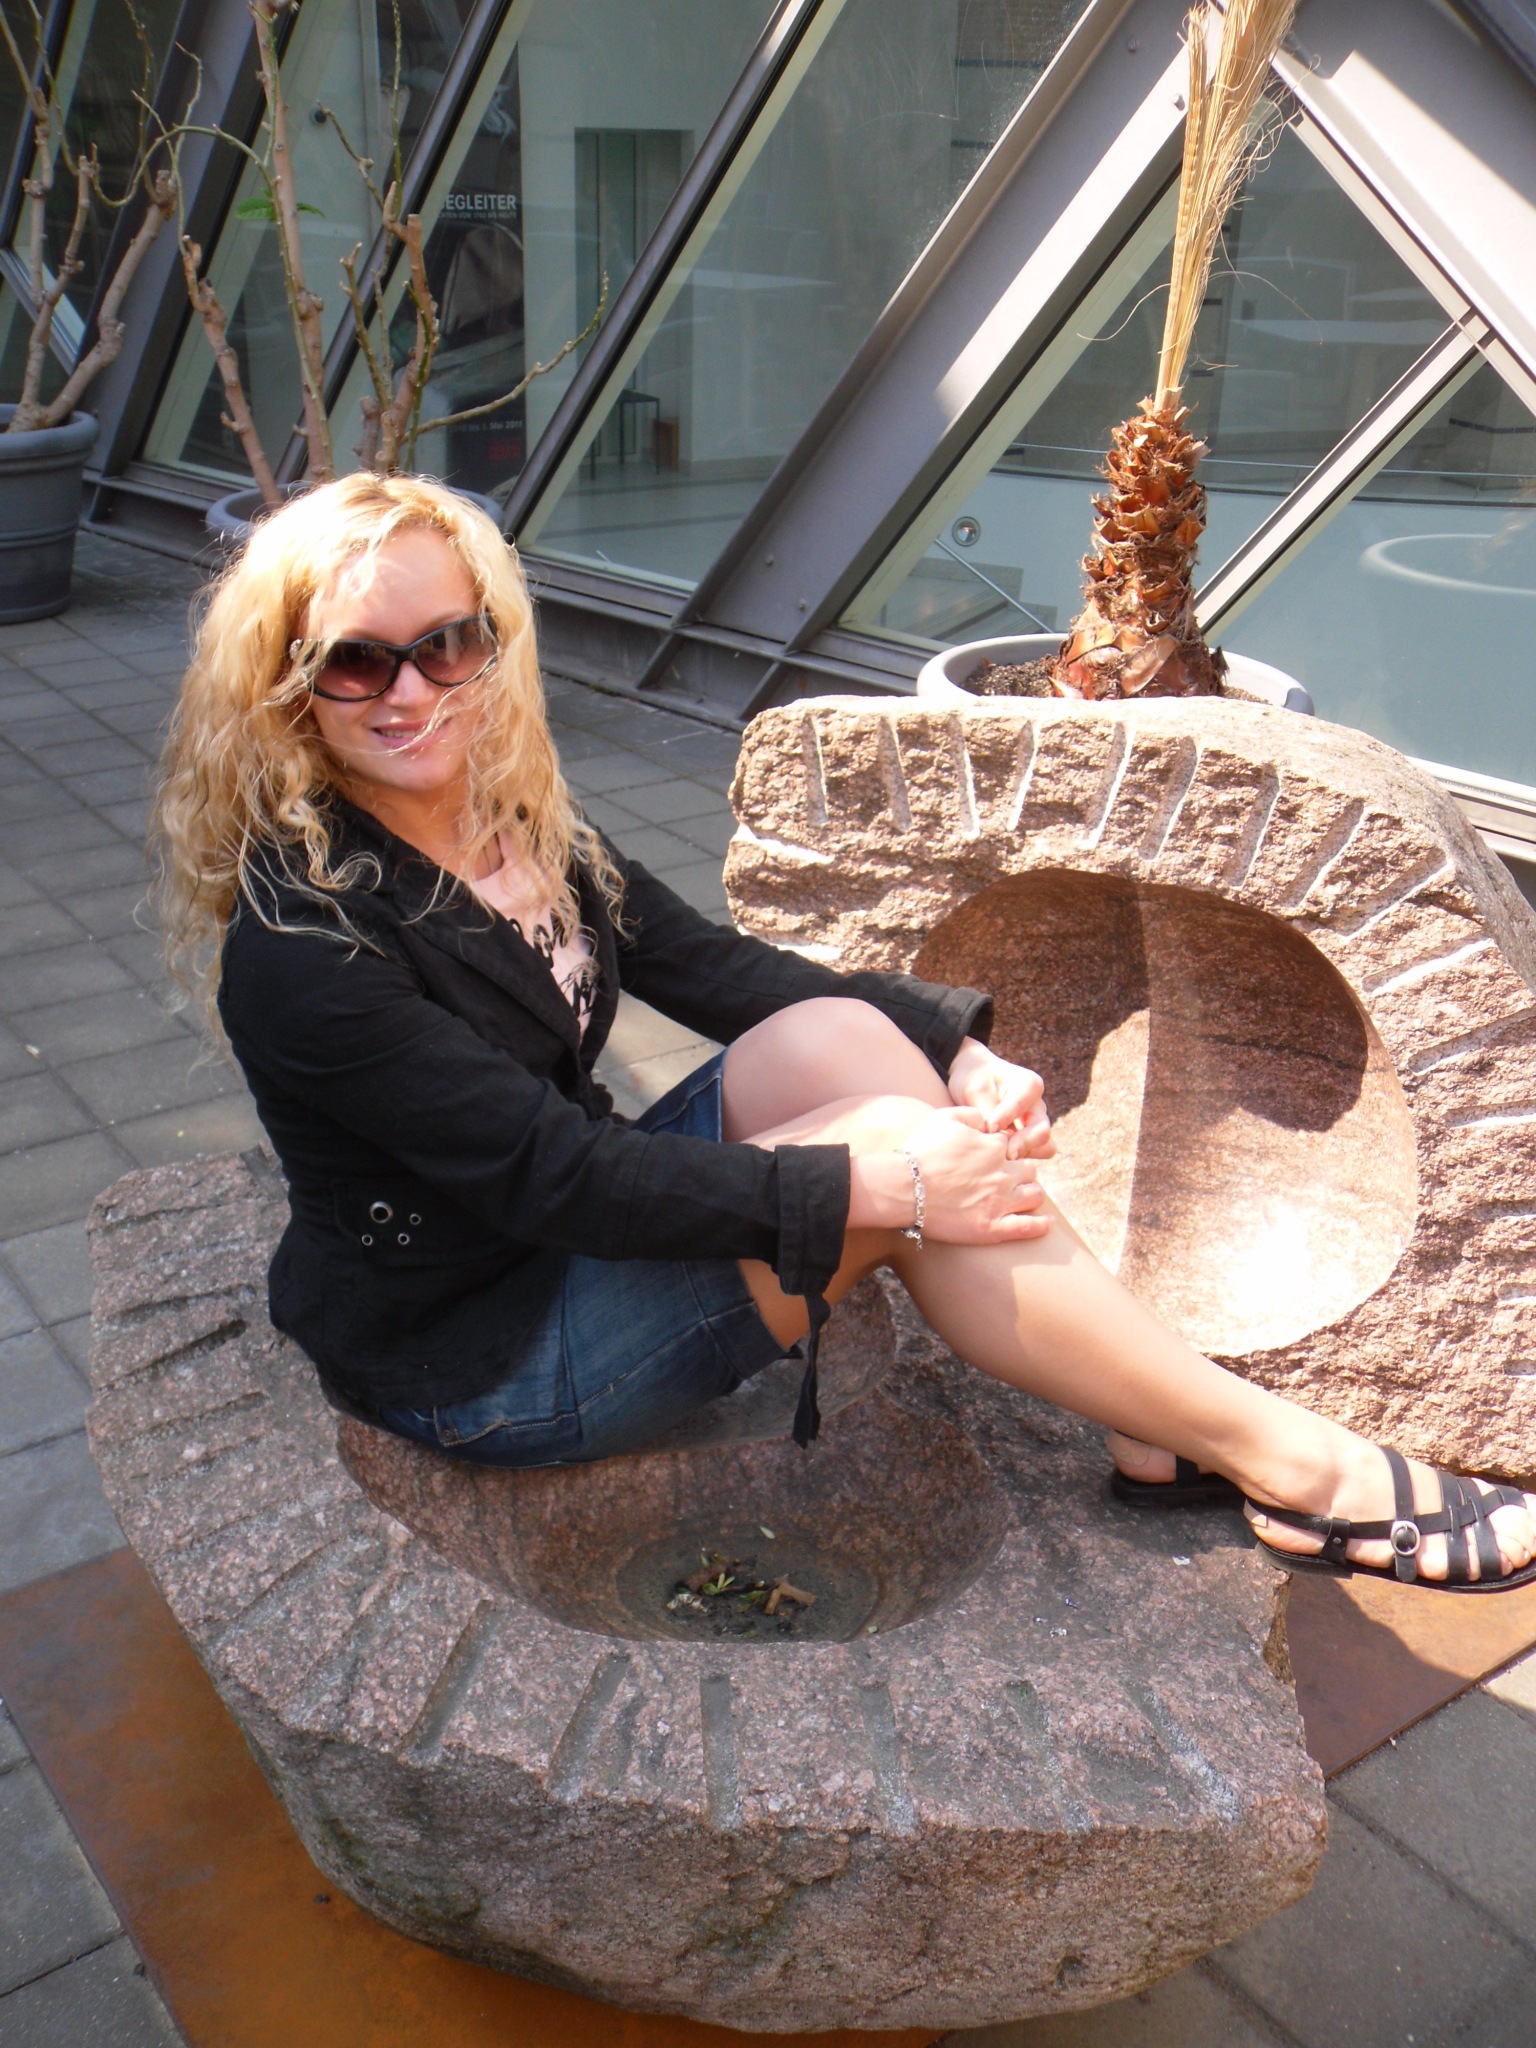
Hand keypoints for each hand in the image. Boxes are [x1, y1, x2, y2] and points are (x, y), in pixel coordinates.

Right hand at [899, 1104, 1050, 1244]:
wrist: (903, 1188)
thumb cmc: (920, 1152)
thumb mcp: (944, 1118)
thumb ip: (973, 1114)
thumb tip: (990, 1120)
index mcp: (995, 1146)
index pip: (1015, 1145)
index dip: (1007, 1150)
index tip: (996, 1157)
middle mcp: (1004, 1172)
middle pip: (1029, 1170)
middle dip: (1021, 1171)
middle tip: (1006, 1178)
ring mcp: (1000, 1202)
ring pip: (1035, 1195)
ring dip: (1031, 1193)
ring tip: (1023, 1197)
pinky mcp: (993, 1228)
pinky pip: (1029, 1227)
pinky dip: (1042, 1225)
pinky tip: (1047, 1224)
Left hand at [946, 1039, 1054, 1160]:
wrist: (973, 1080)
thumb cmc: (975, 1079)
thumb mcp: (976, 1088)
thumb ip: (986, 1109)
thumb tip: (993, 1134)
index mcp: (1030, 1085)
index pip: (1022, 1106)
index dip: (1006, 1118)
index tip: (989, 1128)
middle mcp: (1038, 1107)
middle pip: (1042, 1132)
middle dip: (1024, 1144)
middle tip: (1005, 1154)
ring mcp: (1035, 1125)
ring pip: (1044, 1147)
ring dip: (1025, 1154)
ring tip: (1002, 1157)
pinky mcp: (1027, 1139)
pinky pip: (1033, 1155)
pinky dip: (1019, 1159)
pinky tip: (999, 1160)